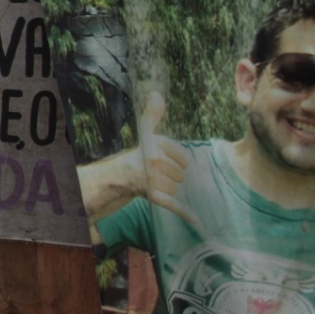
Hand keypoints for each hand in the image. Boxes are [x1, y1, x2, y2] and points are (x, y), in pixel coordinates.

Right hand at [135, 92, 194, 226]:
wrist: (117, 178)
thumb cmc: (137, 155)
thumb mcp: (146, 133)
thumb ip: (153, 114)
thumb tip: (155, 93)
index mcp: (156, 146)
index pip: (184, 159)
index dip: (177, 161)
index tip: (162, 161)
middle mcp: (153, 162)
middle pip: (182, 175)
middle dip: (173, 176)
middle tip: (158, 175)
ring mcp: (153, 181)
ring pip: (178, 188)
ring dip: (171, 189)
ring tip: (156, 185)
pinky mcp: (154, 197)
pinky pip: (173, 204)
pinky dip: (185, 213)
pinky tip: (196, 220)